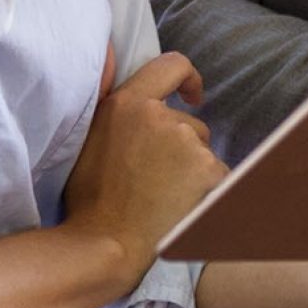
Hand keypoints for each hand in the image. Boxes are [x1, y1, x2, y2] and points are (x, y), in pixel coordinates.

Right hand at [63, 52, 231, 282]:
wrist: (107, 243)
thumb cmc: (90, 201)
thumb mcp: (89, 140)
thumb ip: (114, 111)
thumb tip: (121, 77)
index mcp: (127, 104)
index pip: (170, 65)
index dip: (188, 78)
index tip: (193, 95)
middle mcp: (160, 116)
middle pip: (190, 124)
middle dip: (182, 147)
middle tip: (155, 180)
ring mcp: (188, 143)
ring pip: (202, 153)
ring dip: (192, 170)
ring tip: (164, 198)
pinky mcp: (210, 171)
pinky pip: (218, 178)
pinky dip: (207, 192)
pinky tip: (182, 209)